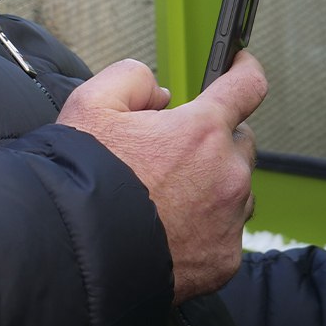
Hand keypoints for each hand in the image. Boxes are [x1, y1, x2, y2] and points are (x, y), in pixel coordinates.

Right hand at [57, 52, 266, 303]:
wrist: (78, 255)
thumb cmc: (82, 181)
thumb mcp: (90, 105)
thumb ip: (131, 79)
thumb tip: (159, 95)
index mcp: (202, 131)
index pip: (247, 85)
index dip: (245, 69)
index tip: (241, 66)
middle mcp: (227, 174)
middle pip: (239, 143)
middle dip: (212, 141)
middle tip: (170, 153)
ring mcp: (229, 220)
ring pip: (235, 191)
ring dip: (212, 187)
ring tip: (165, 199)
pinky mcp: (224, 259)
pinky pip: (225, 234)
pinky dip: (204, 229)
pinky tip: (168, 232)